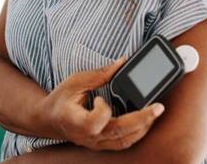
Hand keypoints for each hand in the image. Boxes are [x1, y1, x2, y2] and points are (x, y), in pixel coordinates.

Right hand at [43, 56, 165, 150]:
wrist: (48, 120)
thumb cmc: (60, 100)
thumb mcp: (74, 81)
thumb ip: (99, 74)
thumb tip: (122, 62)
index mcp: (76, 122)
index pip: (95, 123)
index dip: (102, 110)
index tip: (100, 97)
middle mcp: (87, 137)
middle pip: (119, 134)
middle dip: (142, 119)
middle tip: (159, 107)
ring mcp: (96, 143)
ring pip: (124, 141)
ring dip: (143, 127)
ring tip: (155, 112)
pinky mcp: (102, 143)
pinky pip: (123, 142)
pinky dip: (137, 132)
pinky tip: (146, 120)